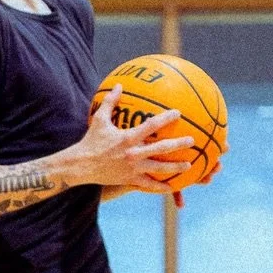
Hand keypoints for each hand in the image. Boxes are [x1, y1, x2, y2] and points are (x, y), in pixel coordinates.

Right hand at [75, 85, 195, 190]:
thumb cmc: (90, 141)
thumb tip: (118, 84)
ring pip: (159, 169)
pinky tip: (171, 187)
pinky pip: (148, 185)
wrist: (81, 166)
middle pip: (161, 149)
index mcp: (128, 137)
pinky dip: (161, 187)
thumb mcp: (99, 120)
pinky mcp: (130, 180)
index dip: (166, 119)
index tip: (178, 113)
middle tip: (191, 141)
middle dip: (178, 144)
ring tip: (189, 165)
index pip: (151, 126)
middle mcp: (133, 153)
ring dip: (175, 167)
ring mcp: (133, 168)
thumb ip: (110, 102)